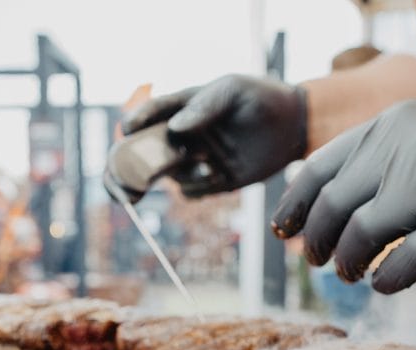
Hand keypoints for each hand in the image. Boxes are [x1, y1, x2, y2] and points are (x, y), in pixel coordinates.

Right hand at [121, 74, 306, 196]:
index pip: (151, 113)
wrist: (293, 126)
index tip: (129, 128)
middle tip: (122, 181)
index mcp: (184, 107)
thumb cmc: (261, 98)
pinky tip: (216, 178)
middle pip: (144, 151)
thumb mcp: (234, 91)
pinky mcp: (211, 180)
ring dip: (173, 176)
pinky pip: (191, 192)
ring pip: (167, 175)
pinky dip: (195, 190)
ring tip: (202, 165)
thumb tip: (176, 128)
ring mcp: (195, 159)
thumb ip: (205, 106)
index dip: (137, 120)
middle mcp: (183, 135)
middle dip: (127, 166)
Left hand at [271, 77, 415, 292]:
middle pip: (334, 207)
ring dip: (349, 264)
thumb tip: (332, 203)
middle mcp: (404, 149)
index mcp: (391, 125)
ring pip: (362, 236)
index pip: (319, 168)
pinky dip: (387, 280)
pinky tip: (386, 285)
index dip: (294, 206)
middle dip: (317, 242)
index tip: (285, 231)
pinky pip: (404, 263)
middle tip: (317, 262)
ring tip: (351, 275)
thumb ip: (384, 157)